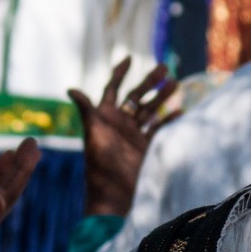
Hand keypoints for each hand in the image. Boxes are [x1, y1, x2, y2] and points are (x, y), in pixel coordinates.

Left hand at [69, 60, 176, 217]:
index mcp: (104, 116)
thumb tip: (70, 88)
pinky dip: (168, 119)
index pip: (112, 88)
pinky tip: (180, 110)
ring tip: (175, 83)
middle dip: (148, 81)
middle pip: (135, 96)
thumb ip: (86, 110)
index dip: (119, 73)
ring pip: (148, 110)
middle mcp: (119, 123)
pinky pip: (158, 129)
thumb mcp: (93, 134)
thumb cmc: (100, 164)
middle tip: (164, 67)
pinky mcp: (144, 147)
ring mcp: (132, 135)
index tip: (129, 58)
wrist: (113, 193)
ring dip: (161, 97)